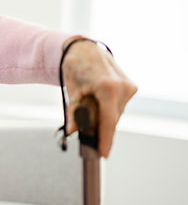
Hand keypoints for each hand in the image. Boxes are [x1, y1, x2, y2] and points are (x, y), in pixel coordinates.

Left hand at [61, 39, 136, 156]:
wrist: (85, 50)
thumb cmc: (75, 67)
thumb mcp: (71, 90)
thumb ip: (73, 112)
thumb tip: (72, 131)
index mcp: (108, 88)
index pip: (109, 121)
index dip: (106, 139)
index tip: (103, 154)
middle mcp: (123, 87)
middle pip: (112, 119)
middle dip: (100, 128)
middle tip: (86, 130)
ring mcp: (130, 86)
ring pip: (116, 113)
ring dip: (104, 116)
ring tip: (89, 104)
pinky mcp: (131, 87)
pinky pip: (119, 106)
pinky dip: (109, 108)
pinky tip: (98, 101)